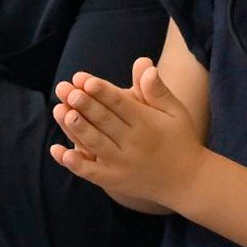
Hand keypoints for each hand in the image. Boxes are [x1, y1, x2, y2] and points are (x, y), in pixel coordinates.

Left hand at [50, 57, 205, 211]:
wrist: (188, 181)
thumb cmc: (180, 139)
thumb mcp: (175, 112)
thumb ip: (157, 89)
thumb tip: (145, 64)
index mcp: (147, 123)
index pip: (120, 104)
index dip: (101, 91)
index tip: (84, 79)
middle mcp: (134, 143)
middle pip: (105, 121)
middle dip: (85, 105)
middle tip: (67, 91)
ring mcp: (123, 164)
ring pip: (96, 144)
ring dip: (77, 129)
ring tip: (60, 112)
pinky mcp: (115, 181)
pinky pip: (91, 173)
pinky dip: (75, 163)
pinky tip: (58, 150)